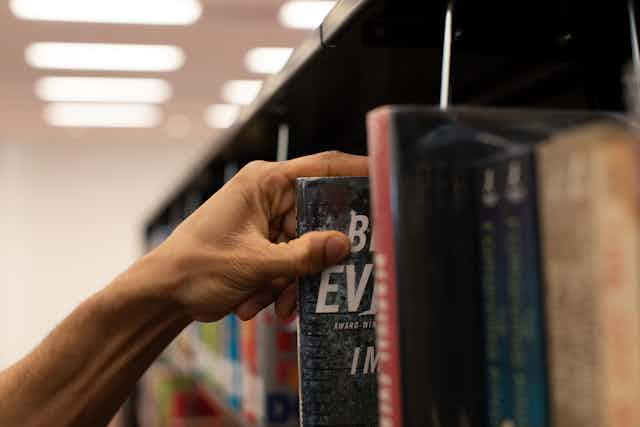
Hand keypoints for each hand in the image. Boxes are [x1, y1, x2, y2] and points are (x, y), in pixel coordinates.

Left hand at [153, 151, 367, 321]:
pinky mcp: (263, 245)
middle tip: (329, 280)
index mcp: (265, 182)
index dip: (357, 169)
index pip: (322, 166)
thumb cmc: (197, 267)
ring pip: (305, 247)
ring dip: (293, 279)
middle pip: (318, 217)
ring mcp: (266, 221)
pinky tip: (260, 304)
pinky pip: (289, 262)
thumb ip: (303, 255)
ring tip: (273, 303)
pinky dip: (281, 285)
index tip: (386, 176)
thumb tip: (344, 244)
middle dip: (316, 256)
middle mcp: (269, 196)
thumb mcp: (255, 264)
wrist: (164, 294)